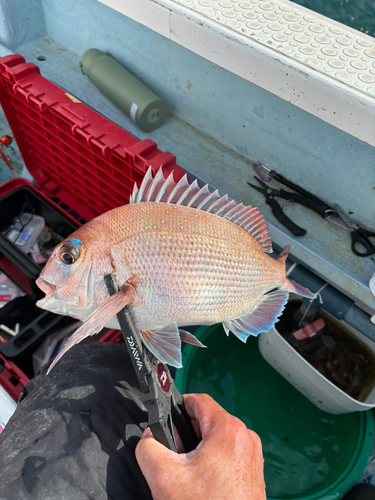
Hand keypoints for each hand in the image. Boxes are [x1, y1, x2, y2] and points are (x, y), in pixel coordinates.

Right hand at [135, 393, 265, 499]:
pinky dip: (211, 462)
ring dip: (198, 450)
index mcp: (228, 430)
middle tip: (174, 455)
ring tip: (187, 474)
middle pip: (207, 420)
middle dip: (187, 433)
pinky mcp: (252, 472)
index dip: (178, 406)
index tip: (166, 421)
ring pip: (216, 438)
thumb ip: (148, 447)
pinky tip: (201, 484)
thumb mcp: (164, 476)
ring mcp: (251, 455)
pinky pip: (227, 454)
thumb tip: (150, 436)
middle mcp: (245, 438)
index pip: (198, 401)